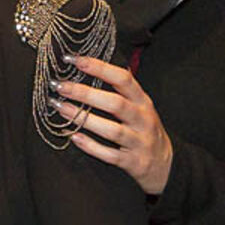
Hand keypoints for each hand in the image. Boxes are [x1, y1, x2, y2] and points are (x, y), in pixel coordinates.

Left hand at [51, 55, 174, 195]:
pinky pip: (110, 155)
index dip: (99, 68)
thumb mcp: (139, 106)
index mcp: (143, 101)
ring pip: (112, 130)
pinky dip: (91, 147)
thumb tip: (89, 66)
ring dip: (84, 119)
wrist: (164, 164)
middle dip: (86, 94)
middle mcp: (143, 119)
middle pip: (115, 104)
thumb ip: (120, 90)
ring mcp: (139, 141)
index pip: (123, 79)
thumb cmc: (143, 129)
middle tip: (61, 87)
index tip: (75, 60)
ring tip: (61, 108)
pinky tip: (74, 137)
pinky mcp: (133, 162)